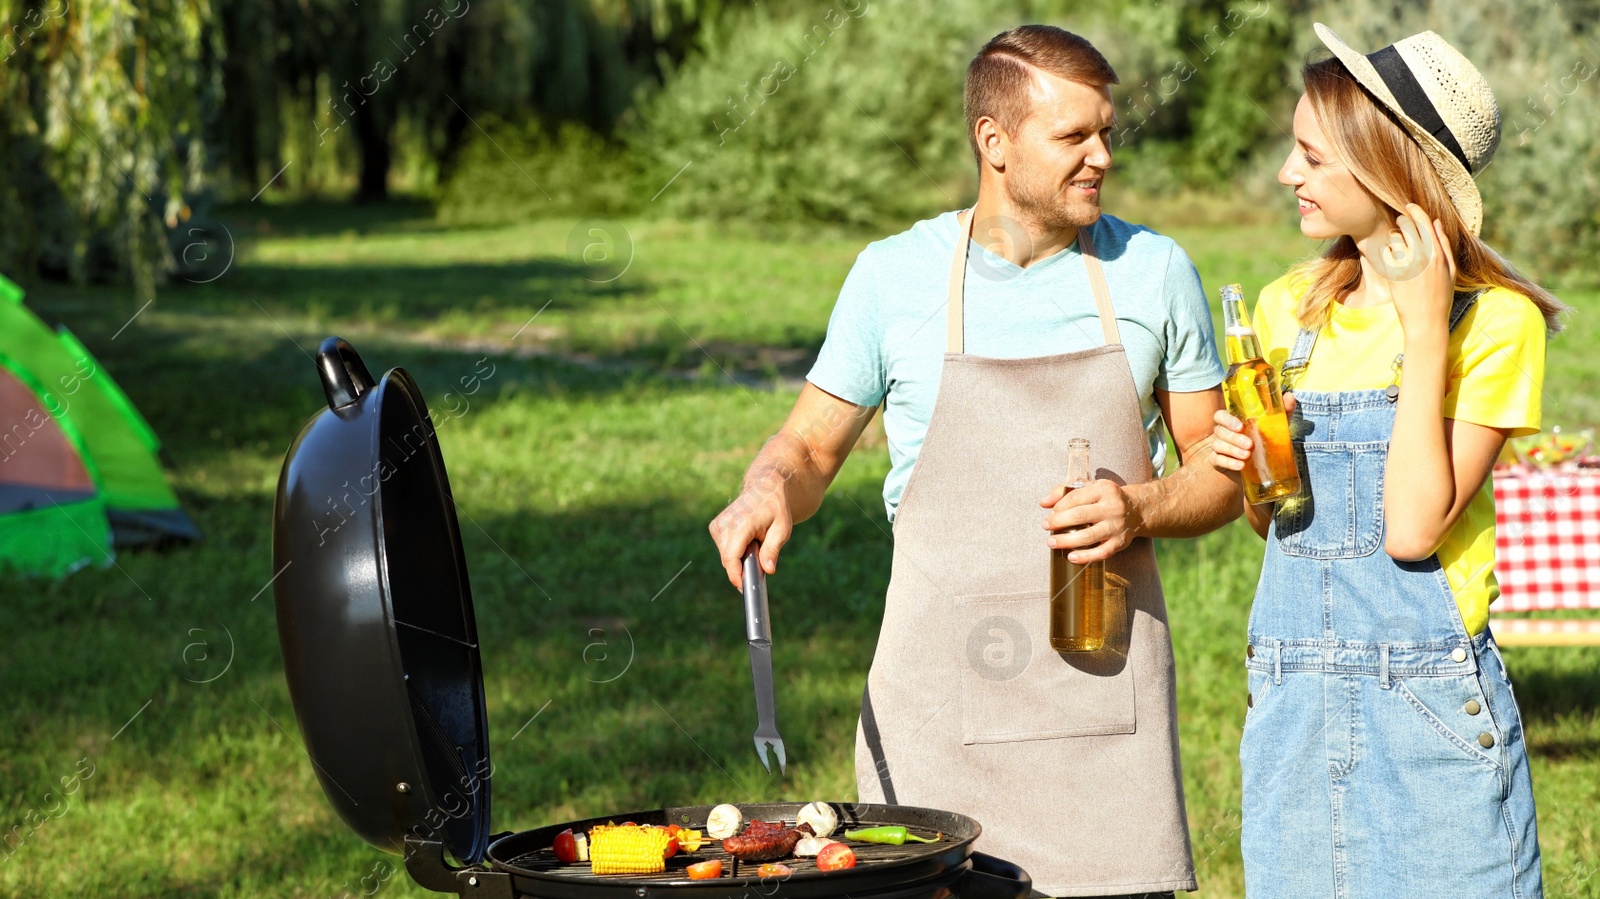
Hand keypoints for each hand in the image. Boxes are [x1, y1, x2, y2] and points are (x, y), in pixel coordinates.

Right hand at [708, 479, 791, 589]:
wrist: (765, 488)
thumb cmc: (776, 509)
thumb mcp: (782, 529)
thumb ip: (773, 550)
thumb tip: (768, 570)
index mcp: (742, 523)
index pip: (731, 557)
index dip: (736, 576)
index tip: (744, 588)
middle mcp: (725, 523)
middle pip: (728, 559)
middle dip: (743, 567)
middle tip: (761, 560)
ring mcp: (718, 524)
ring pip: (725, 556)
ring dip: (740, 557)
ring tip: (755, 543)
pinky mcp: (715, 527)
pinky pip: (724, 550)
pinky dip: (735, 550)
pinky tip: (747, 540)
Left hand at [1038, 479, 1142, 563]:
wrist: (1138, 510)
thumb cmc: (1107, 498)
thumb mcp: (1091, 487)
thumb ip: (1065, 491)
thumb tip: (1043, 503)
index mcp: (1104, 490)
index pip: (1076, 497)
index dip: (1059, 506)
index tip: (1050, 513)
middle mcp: (1113, 507)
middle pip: (1080, 516)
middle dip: (1059, 522)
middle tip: (1045, 526)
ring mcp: (1117, 526)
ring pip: (1089, 536)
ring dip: (1067, 541)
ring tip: (1052, 542)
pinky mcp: (1120, 543)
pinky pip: (1101, 553)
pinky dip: (1085, 557)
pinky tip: (1071, 557)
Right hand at [1210, 394, 1296, 472]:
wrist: (1257, 465)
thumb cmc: (1263, 440)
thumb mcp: (1275, 426)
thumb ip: (1282, 411)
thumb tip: (1289, 396)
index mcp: (1232, 421)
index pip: (1220, 416)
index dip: (1227, 420)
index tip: (1240, 426)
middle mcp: (1222, 432)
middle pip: (1220, 431)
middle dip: (1234, 438)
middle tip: (1250, 444)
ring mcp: (1218, 447)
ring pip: (1218, 445)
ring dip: (1232, 450)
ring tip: (1247, 455)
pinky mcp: (1217, 461)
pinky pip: (1217, 460)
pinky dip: (1229, 463)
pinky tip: (1240, 466)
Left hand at [1366, 203, 1456, 336]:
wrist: (1426, 321)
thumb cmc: (1441, 296)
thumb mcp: (1451, 270)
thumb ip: (1444, 245)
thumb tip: (1436, 222)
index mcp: (1437, 254)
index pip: (1425, 222)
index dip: (1415, 210)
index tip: (1409, 206)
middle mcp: (1421, 258)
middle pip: (1407, 225)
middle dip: (1403, 220)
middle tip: (1401, 223)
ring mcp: (1405, 266)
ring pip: (1395, 238)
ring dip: (1395, 238)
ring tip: (1400, 246)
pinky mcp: (1392, 275)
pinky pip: (1385, 254)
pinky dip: (1387, 253)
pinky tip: (1392, 259)